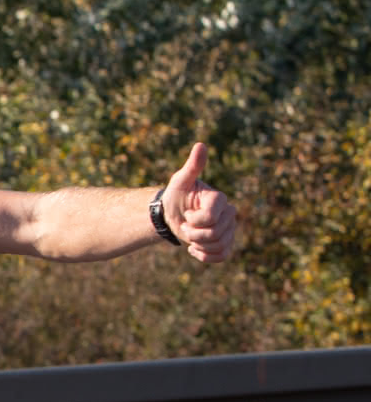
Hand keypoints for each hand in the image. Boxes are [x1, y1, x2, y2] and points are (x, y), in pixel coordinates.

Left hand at [162, 143, 237, 262]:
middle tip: (185, 225)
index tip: (187, 214)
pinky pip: (223, 255)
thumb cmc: (176, 195)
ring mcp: (229, 228)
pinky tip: (194, 250)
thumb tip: (201, 145)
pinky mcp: (225, 242)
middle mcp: (229, 213)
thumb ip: (192, 166)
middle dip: (194, 234)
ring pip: (220, 245)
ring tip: (189, 236)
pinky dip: (207, 257)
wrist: (172, 214)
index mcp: (219, 199)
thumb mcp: (180, 181)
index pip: (211, 217)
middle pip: (215, 234)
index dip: (194, 220)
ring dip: (199, 245)